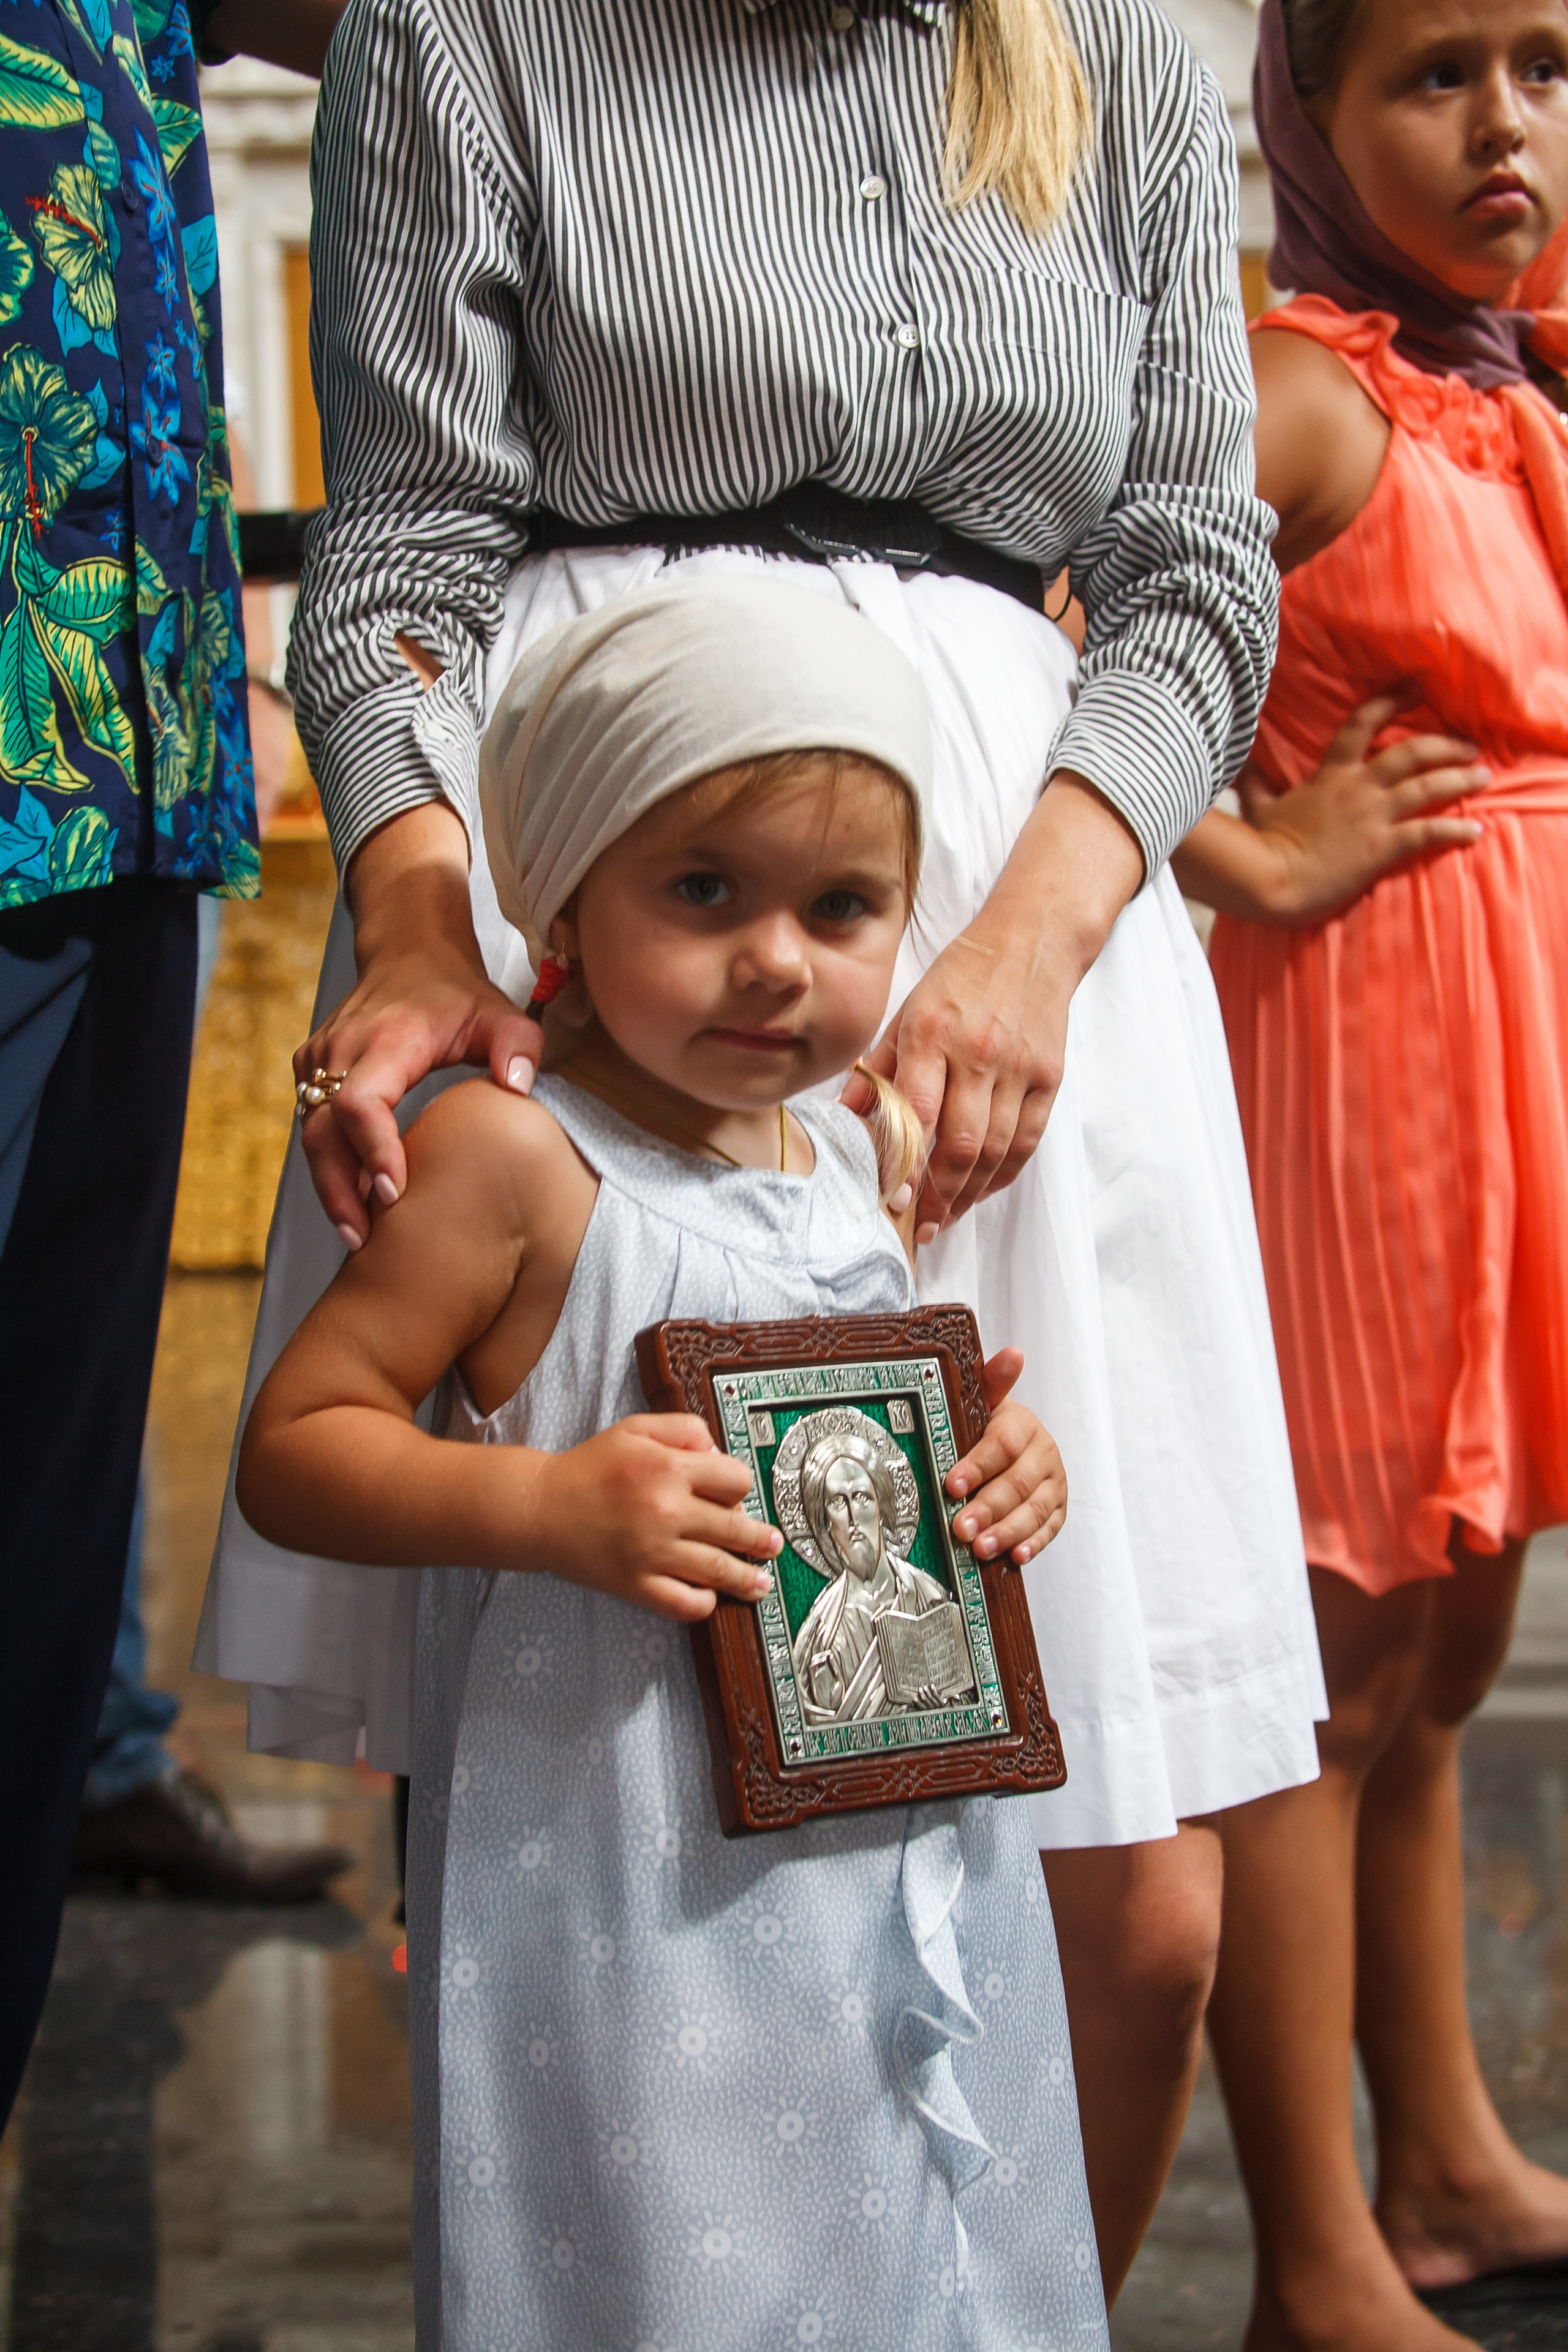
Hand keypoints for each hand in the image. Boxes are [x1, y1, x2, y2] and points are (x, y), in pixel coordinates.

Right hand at [295, 804, 543, 1248]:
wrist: (409, 953)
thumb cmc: (457, 993)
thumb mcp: (500, 1012)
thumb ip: (518, 1045)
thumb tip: (517, 1087)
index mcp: (386, 1040)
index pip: (361, 1102)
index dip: (372, 1150)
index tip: (392, 1192)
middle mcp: (341, 1050)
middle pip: (323, 1131)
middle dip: (339, 1189)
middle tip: (365, 1240)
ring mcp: (318, 1060)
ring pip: (311, 1134)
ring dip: (330, 1185)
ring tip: (358, 1234)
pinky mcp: (311, 1072)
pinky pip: (313, 1124)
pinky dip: (329, 1164)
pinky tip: (353, 1201)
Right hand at [517, 1415, 781, 1622]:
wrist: (540, 1509)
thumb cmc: (589, 1467)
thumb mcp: (635, 1428)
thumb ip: (683, 1430)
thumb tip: (718, 1452)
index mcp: (669, 1468)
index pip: (735, 1480)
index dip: (740, 1486)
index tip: (736, 1494)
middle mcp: (666, 1511)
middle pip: (736, 1528)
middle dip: (762, 1539)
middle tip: (773, 1544)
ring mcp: (653, 1553)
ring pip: (718, 1570)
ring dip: (746, 1578)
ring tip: (760, 1582)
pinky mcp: (637, 1585)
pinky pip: (684, 1604)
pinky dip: (703, 1603)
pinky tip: (711, 1597)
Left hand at [845, 774, 1141, 1238]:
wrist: (1033, 939)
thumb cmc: (960, 976)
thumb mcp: (906, 1009)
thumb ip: (879, 1067)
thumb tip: (848, 1119)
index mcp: (933, 1032)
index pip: (920, 1113)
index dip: (905, 1164)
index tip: (890, 1201)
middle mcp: (979, 1053)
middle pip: (962, 1144)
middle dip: (937, 1195)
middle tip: (916, 1227)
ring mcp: (1020, 1068)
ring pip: (996, 1151)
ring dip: (968, 1195)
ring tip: (941, 1220)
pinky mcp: (1049, 1077)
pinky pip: (1027, 1141)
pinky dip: (1002, 1175)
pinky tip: (979, 1192)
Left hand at [944, 1349, 1066, 1565]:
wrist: (1017, 1441)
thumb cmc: (990, 1424)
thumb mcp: (986, 1401)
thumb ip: (993, 1381)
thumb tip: (1013, 1353)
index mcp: (1024, 1425)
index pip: (1003, 1445)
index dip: (978, 1465)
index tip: (952, 1484)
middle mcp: (1044, 1453)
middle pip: (1018, 1484)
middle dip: (988, 1508)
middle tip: (961, 1527)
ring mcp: (1054, 1483)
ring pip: (1034, 1510)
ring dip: (1007, 1532)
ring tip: (981, 1548)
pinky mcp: (1059, 1508)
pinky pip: (1050, 1528)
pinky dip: (1034, 1544)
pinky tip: (1016, 1557)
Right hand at [1240, 694, 1485, 923]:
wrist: (1270, 880)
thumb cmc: (1261, 846)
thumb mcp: (1257, 806)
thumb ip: (1257, 781)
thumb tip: (1243, 764)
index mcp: (1330, 774)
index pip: (1363, 724)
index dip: (1391, 702)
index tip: (1416, 690)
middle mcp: (1358, 788)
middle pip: (1412, 753)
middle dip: (1446, 745)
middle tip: (1470, 746)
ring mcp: (1372, 817)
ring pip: (1428, 787)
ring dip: (1460, 779)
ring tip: (1483, 776)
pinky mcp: (1381, 848)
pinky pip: (1427, 832)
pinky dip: (1455, 829)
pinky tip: (1476, 830)